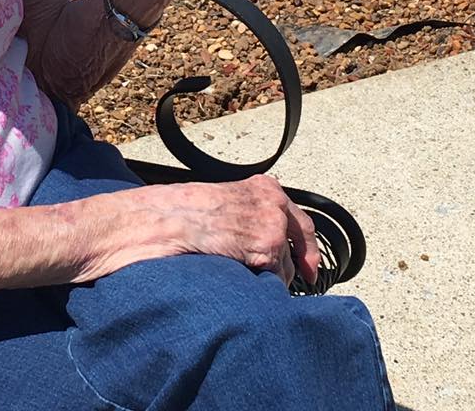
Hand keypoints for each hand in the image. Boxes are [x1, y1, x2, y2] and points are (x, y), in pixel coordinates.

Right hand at [94, 175, 319, 286]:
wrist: (165, 219)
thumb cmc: (181, 210)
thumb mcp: (222, 200)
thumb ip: (247, 211)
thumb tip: (257, 236)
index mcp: (263, 187)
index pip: (298, 216)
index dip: (306, 242)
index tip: (309, 262)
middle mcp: (273, 203)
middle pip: (302, 239)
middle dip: (303, 261)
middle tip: (308, 279)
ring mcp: (272, 226)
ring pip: (287, 265)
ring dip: (273, 276)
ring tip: (246, 277)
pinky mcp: (266, 250)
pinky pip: (274, 279)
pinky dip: (262, 286)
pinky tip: (241, 280)